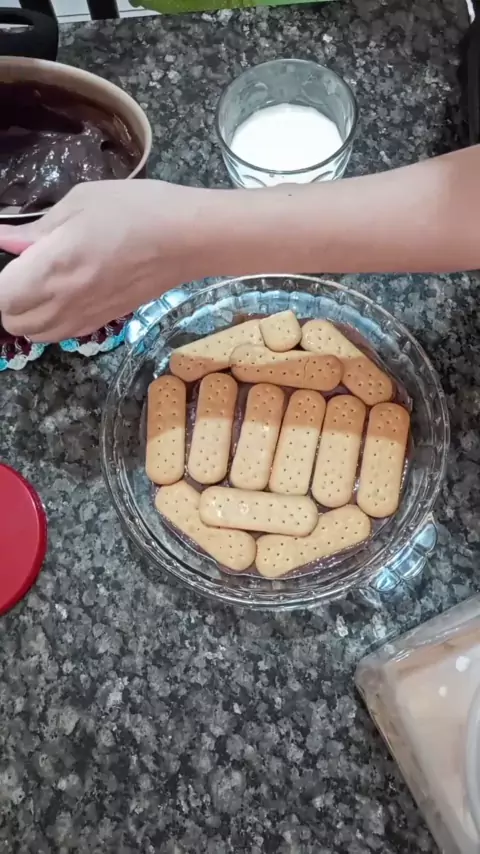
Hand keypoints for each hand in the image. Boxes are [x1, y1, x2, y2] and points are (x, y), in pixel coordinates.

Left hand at [0, 180, 222, 341]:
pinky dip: (52, 322)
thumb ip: (38, 229)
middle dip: (8, 299)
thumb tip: (6, 240)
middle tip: (20, 272)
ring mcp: (86, 315)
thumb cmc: (136, 210)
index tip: (11, 262)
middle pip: (13, 321)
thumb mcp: (80, 202)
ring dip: (28, 314)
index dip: (1, 282)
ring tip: (39, 286)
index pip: (2, 296)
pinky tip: (64, 297)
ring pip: (37, 334)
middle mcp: (65, 300)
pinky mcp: (105, 321)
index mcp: (53, 267)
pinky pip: (63, 335)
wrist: (188, 240)